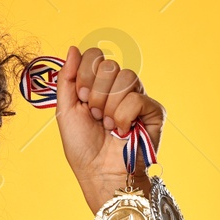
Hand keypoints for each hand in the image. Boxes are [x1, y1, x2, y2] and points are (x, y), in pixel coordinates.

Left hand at [53, 45, 166, 210]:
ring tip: (107, 124)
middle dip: (94, 93)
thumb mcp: (66, 110)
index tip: (81, 98)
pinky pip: (136, 98)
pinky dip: (123, 117)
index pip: (96, 56)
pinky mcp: (154, 110)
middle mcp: (121, 88)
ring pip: (124, 77)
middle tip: (94, 114)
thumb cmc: (82, 146)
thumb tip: (73, 48)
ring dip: (108, 106)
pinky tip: (122, 130)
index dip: (84, 74)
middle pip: (108, 65)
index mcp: (100, 85)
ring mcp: (138, 97)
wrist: (99, 171)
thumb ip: (67, 79)